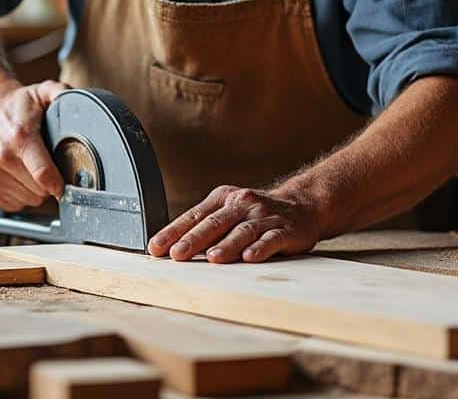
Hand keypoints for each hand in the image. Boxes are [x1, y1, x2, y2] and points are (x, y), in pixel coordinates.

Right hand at [0, 80, 69, 212]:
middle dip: (51, 183)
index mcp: (20, 138)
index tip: (66, 181)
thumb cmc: (20, 105)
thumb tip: (79, 100)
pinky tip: (24, 177)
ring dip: (38, 190)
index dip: (60, 183)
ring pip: (31, 200)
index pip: (43, 175)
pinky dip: (24, 195)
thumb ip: (62, 92)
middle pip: (40, 191)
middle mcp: (4, 159)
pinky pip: (16, 204)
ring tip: (35, 168)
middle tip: (50, 164)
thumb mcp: (43, 91)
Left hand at [146, 185, 322, 262]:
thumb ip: (204, 228)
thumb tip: (170, 249)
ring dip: (226, 245)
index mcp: (222, 199)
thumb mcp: (228, 213)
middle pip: (214, 223)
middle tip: (177, 254)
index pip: (193, 216)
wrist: (302, 206)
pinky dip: (260, 248)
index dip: (173, 232)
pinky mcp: (284, 230)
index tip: (156, 247)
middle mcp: (241, 204)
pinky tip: (249, 257)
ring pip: (241, 231)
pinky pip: (270, 239)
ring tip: (212, 258)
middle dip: (193, 239)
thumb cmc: (256, 215)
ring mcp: (263, 216)